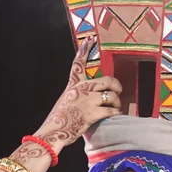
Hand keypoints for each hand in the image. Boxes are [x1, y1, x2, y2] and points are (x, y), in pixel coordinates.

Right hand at [34, 35, 121, 149]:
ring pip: (112, 96)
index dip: (84, 50)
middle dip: (116, 86)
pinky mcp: (92, 113)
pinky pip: (112, 110)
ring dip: (117, 103)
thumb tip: (94, 93)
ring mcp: (88, 101)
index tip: (91, 38)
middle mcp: (81, 90)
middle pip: (107, 80)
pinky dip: (116, 113)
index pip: (78, 64)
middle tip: (118, 91)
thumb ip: (78, 93)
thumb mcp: (66, 99)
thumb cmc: (59, 118)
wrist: (52, 132)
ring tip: (115, 108)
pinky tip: (116, 115)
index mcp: (73, 85)